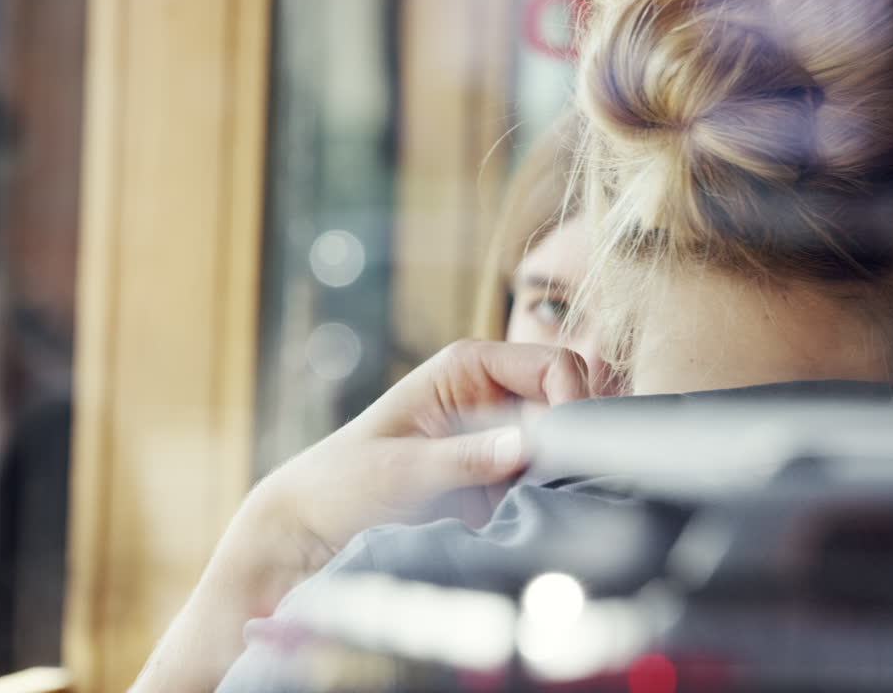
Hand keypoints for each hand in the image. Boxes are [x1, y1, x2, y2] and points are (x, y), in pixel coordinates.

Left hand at [132, 340, 588, 692]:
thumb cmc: (342, 483)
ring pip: (568, 443)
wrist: (313, 527)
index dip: (574, 400)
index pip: (554, 365)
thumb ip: (462, 458)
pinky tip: (550, 517)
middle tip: (574, 481)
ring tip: (562, 502)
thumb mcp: (399, 470)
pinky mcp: (504, 481)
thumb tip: (525, 447)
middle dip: (579, 437)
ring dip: (571, 469)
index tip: (572, 448)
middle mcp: (494, 395)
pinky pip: (553, 480)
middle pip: (571, 401)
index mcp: (469, 366)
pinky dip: (560, 495)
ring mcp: (502, 438)